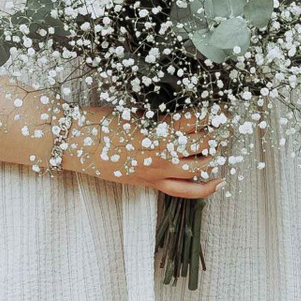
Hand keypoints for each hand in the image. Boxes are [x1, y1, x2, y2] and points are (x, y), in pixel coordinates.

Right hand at [97, 113, 225, 199]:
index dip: (213, 114)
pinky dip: (204, 188)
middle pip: (202, 143)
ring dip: (214, 156)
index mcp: (156, 129)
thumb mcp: (132, 112)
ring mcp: (156, 170)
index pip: (195, 120)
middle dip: (219, 134)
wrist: (74, 143)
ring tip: (222, 147)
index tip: (222, 110)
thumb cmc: (98, 123)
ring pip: (198, 167)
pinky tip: (219, 181)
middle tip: (227, 126)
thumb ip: (156, 117)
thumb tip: (175, 116)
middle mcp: (160, 151)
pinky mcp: (150, 183)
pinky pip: (183, 190)